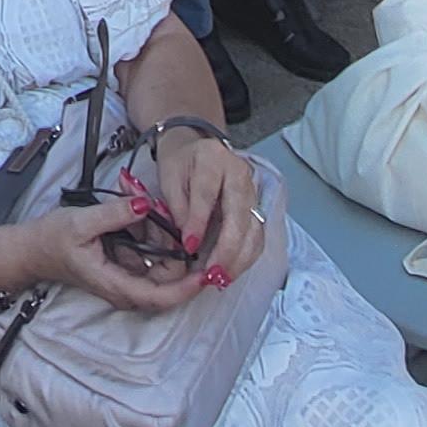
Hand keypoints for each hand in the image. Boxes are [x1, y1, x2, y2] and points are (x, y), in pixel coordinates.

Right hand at [0, 196, 202, 317]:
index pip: (162, 296)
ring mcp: (127, 277)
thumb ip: (115, 215)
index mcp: (117, 285)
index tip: (205, 270)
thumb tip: (145, 205)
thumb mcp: (81, 223)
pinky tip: (133, 204)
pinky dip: (145, 228)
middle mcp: (126, 287)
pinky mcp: (125, 265)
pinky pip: (147, 249)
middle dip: (169, 240)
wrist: (32, 250)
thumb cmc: (52, 241)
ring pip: (158, 258)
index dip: (187, 287)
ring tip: (136, 197)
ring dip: (155, 228)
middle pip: (167, 274)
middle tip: (154, 205)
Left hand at [147, 125, 270, 291]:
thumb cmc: (179, 164)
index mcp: (213, 159)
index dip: (198, 223)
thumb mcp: (169, 179)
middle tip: (211, 274)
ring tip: (221, 279)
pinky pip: (257, 236)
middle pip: (239, 216)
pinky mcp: (257, 206)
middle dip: (226, 249)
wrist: (195, 148)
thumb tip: (188, 244)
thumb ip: (178, 208)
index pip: (207, 194)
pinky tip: (231, 271)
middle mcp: (240, 174)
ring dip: (239, 259)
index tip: (188, 247)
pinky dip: (246, 257)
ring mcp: (253, 190)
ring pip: (254, 230)